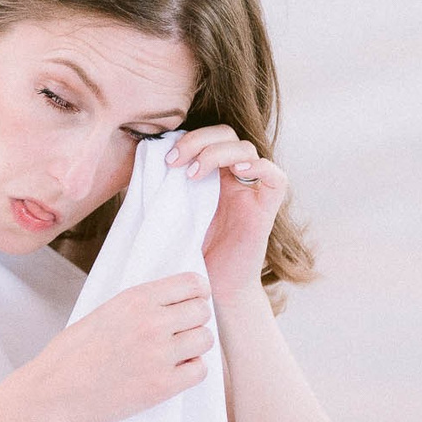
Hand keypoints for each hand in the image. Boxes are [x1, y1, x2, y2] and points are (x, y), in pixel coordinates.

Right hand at [22, 273, 214, 421]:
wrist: (56, 390)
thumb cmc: (73, 353)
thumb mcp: (104, 312)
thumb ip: (140, 305)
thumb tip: (176, 303)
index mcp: (135, 299)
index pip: (192, 283)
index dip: (197, 293)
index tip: (193, 301)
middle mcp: (151, 322)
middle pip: (203, 311)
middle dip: (194, 320)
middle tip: (179, 331)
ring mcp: (159, 355)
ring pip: (206, 340)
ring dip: (194, 345)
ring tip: (174, 352)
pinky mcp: (163, 385)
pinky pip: (200, 370)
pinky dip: (190, 370)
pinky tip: (172, 371)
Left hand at [161, 124, 288, 301]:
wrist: (212, 286)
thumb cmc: (190, 248)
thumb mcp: (173, 208)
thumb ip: (168, 182)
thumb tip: (145, 152)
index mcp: (214, 173)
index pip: (210, 134)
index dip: (189, 138)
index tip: (165, 158)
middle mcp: (235, 177)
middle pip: (227, 134)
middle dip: (198, 141)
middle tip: (174, 162)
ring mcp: (251, 191)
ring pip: (246, 149)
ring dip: (217, 153)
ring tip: (193, 175)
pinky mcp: (266, 210)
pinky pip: (276, 178)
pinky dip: (259, 167)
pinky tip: (237, 172)